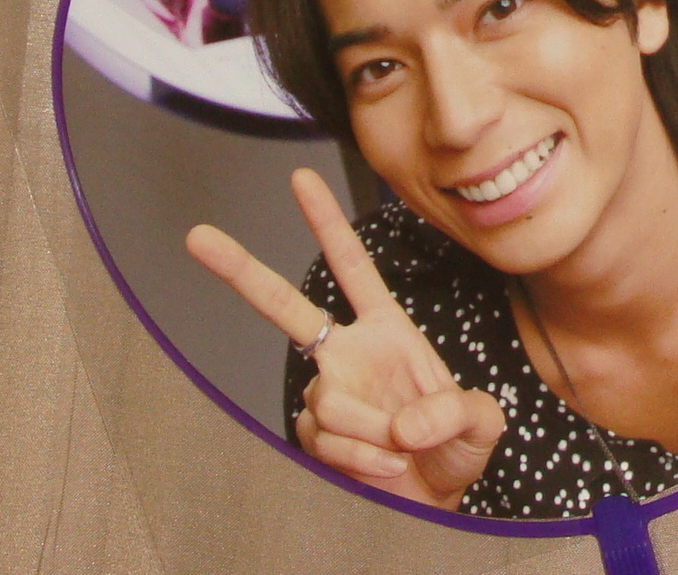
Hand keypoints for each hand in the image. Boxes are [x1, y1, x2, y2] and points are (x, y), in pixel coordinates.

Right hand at [186, 169, 504, 510]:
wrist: (434, 498)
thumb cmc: (457, 448)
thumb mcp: (480, 421)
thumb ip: (454, 412)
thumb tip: (400, 422)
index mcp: (388, 330)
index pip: (353, 267)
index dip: (328, 224)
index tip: (300, 178)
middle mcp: (347, 355)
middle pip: (285, 308)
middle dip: (240, 271)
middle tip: (197, 236)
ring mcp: (328, 394)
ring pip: (324, 400)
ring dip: (367, 431)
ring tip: (400, 449)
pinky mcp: (315, 437)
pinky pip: (323, 439)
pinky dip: (359, 458)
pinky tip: (384, 467)